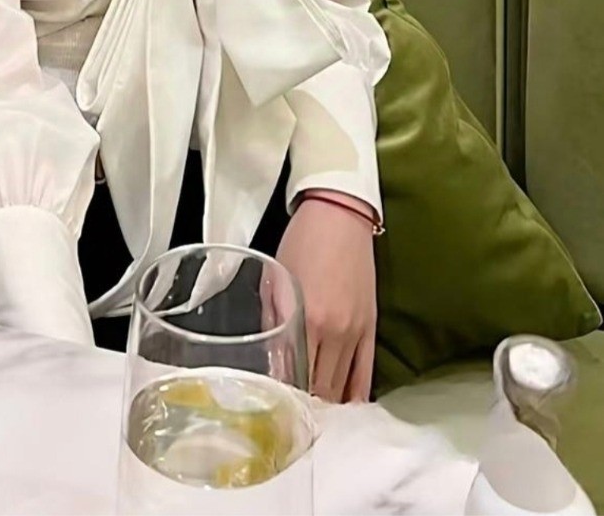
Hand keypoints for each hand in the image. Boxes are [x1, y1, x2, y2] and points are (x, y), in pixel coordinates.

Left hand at [274, 194, 377, 403]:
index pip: (296, 377)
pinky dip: (355, 396)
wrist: (340, 216)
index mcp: (308, 319)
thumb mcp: (277, 281)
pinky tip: (345, 411)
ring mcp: (357, 333)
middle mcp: (335, 332)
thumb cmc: (301, 242)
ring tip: (313, 424)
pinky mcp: (371, 328)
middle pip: (321, 389)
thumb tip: (268, 359)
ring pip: (343, 387)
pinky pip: (365, 374)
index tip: (274, 414)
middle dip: (306, 410)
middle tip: (291, 425)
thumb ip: (273, 321)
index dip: (286, 401)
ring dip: (328, 407)